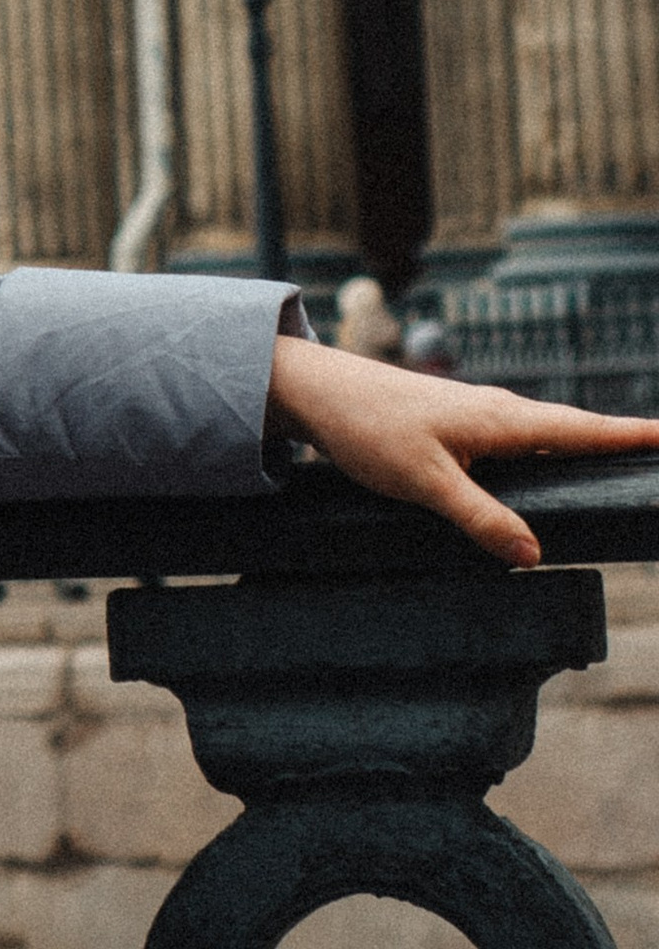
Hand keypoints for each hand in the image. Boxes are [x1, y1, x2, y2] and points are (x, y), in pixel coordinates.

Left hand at [265, 337, 658, 567]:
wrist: (320, 392)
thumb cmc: (369, 429)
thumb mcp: (425, 482)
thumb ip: (479, 517)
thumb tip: (533, 555)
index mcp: (501, 420)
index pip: (583, 429)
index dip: (631, 435)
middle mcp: (500, 411)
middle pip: (576, 428)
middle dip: (622, 441)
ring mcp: (481, 416)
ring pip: (549, 432)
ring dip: (588, 443)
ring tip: (626, 461)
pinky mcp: (462, 425)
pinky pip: (523, 438)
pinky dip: (552, 447)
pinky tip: (555, 466)